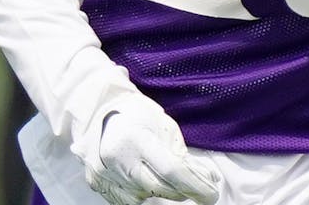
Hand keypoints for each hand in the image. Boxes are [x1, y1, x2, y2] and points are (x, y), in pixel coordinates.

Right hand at [74, 93, 220, 204]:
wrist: (98, 112)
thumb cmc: (136, 116)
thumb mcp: (164, 126)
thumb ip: (183, 154)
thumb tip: (208, 179)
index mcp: (136, 138)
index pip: (171, 171)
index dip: (195, 186)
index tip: (211, 195)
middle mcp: (117, 159)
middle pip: (160, 189)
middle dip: (183, 191)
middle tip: (194, 186)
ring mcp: (105, 174)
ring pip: (145, 196)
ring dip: (162, 190)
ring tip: (161, 172)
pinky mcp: (98, 184)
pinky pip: (128, 199)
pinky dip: (141, 192)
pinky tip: (142, 177)